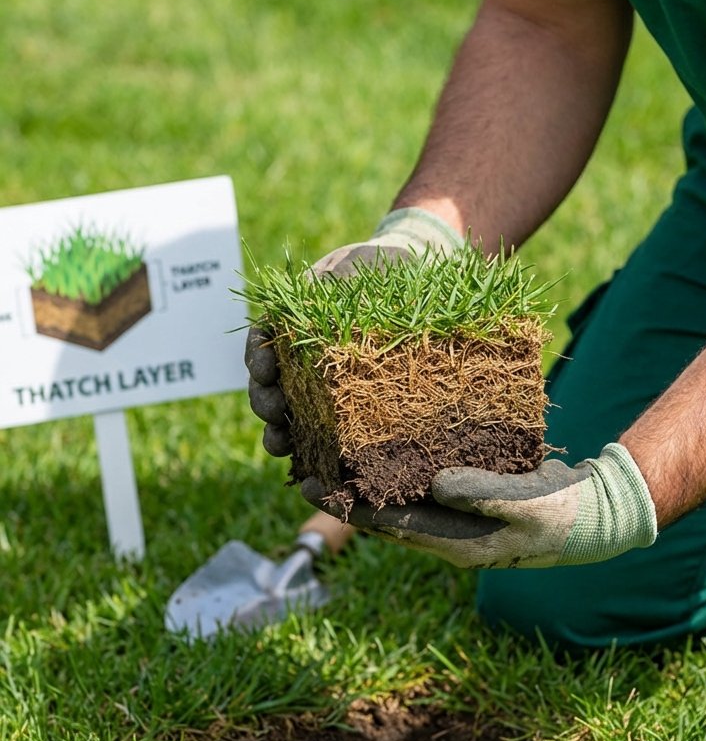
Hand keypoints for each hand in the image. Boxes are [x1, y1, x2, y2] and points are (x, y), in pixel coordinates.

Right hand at [245, 207, 462, 459]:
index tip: (265, 366)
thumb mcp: (355, 267)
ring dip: (280, 435)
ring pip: (290, 421)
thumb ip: (334, 278)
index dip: (257, 358)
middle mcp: (300, 365)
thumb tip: (323, 287)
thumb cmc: (379, 272)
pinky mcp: (349, 419)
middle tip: (274, 410)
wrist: (414, 286)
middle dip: (264, 402)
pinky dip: (317, 459)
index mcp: (292, 328)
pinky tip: (317, 474)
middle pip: (268, 389)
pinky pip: (327, 442)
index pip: (261, 345)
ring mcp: (322, 394)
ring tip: (282, 446)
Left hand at [321, 443, 658, 569]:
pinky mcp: (470, 501)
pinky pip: (424, 488)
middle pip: (383, 516)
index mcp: (457, 544)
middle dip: (344, 495)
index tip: (308, 483)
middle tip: (301, 465)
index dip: (346, 506)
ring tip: (332, 456)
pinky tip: (385, 450)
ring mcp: (459, 520)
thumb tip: (435, 484)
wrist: (596, 516)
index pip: (388, 525)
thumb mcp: (526, 504)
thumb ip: (482, 495)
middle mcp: (449, 536)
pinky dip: (399, 470)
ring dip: (366, 482)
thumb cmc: (563, 514)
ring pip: (400, 501)